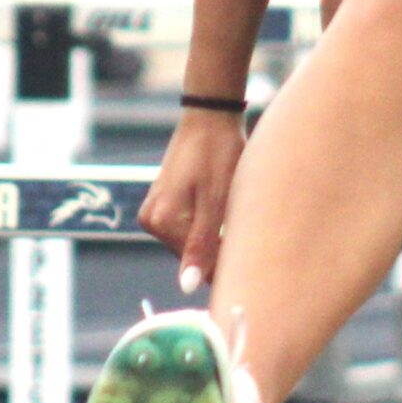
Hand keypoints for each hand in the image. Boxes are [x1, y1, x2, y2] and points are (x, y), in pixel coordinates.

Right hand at [137, 108, 246, 293]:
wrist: (210, 116)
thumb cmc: (219, 153)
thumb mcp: (216, 200)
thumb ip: (202, 244)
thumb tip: (187, 286)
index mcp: (160, 222)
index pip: (198, 266)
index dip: (228, 261)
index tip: (251, 251)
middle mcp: (150, 220)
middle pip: (193, 255)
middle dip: (219, 246)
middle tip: (246, 224)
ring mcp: (154, 211)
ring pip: (193, 242)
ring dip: (215, 234)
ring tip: (234, 210)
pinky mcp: (163, 203)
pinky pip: (188, 227)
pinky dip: (208, 222)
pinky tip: (223, 205)